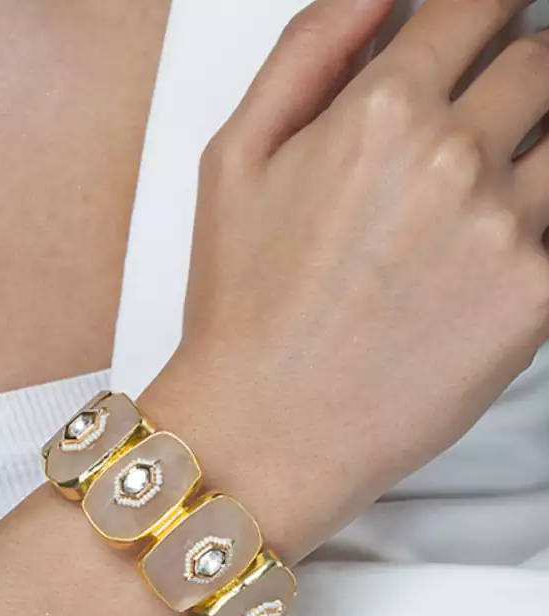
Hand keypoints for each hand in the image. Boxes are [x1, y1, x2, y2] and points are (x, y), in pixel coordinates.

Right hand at [150, 0, 548, 561]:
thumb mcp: (233, 159)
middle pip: (540, 63)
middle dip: (513, 81)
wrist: (265, 435)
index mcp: (380, 111)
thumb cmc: (242, 310)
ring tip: (476, 204)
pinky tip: (483, 262)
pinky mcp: (536, 300)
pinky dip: (537, 232)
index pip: (480, 5)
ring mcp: (504, 230)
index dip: (484, 14)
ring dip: (535, 153)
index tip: (483, 29)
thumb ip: (308, 48)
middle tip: (475, 130)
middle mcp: (452, 158)